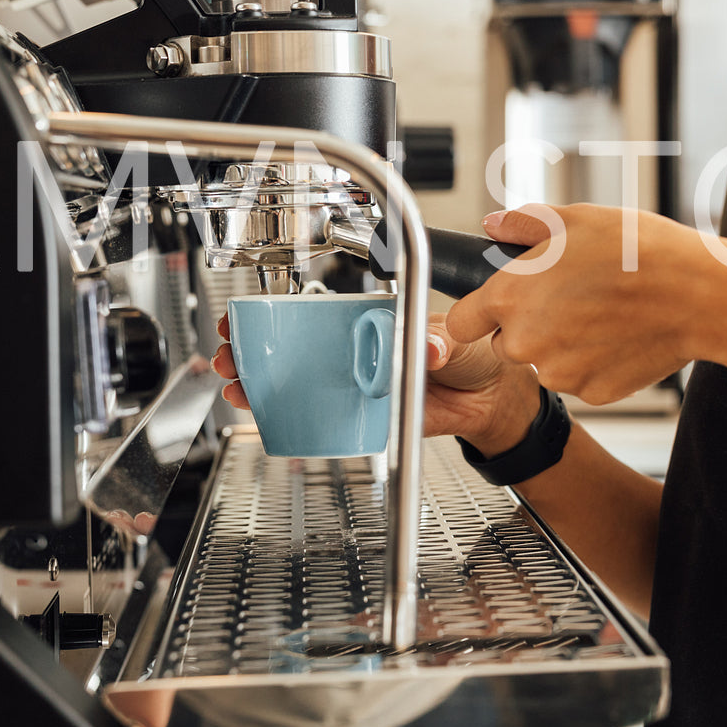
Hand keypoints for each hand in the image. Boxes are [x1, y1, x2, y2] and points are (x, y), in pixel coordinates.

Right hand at [213, 311, 539, 455]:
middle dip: (256, 348)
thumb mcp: (457, 337)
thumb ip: (439, 340)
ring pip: (300, 380)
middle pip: (296, 346)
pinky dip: (290, 415)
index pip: (317, 312)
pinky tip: (263, 414)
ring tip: (237, 383)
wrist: (493, 399)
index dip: (279, 312)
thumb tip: (428, 346)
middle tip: (232, 353)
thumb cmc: (476, 354)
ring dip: (262, 382)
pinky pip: (321, 415)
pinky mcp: (365, 414)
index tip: (252, 313)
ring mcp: (358, 381)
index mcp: (374, 319)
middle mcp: (359, 348)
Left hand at [446, 203, 715, 404]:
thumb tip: (493, 224)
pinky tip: (617, 335)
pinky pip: (578, 378)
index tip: (492, 307)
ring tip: (600, 313)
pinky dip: (592, 362)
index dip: (476, 312)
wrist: (697, 295)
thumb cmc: (638, 252)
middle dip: (525, 326)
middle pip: (504, 343)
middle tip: (566, 299)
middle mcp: (526, 341)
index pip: (460, 322)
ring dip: (559, 345)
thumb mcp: (575, 219)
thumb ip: (523, 225)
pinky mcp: (591, 393)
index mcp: (510, 296)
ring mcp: (559, 373)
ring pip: (543, 362)